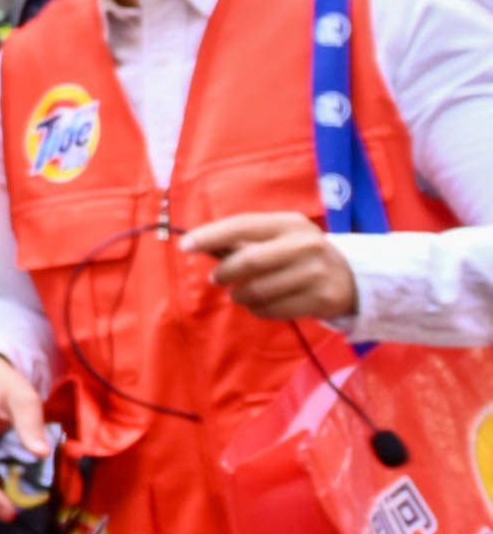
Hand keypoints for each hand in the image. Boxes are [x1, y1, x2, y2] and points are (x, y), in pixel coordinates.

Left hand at [179, 210, 358, 323]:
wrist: (348, 277)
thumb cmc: (297, 254)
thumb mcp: (276, 238)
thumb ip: (239, 241)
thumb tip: (195, 243)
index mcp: (290, 223)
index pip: (242, 226)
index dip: (211, 236)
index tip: (185, 245)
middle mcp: (306, 245)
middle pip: (248, 261)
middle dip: (224, 273)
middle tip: (217, 278)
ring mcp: (316, 273)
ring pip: (257, 290)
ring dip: (239, 295)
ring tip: (241, 293)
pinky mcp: (322, 299)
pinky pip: (271, 310)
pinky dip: (257, 309)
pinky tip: (262, 303)